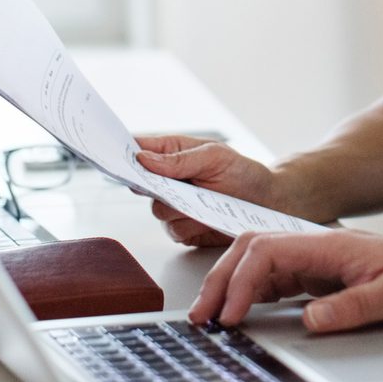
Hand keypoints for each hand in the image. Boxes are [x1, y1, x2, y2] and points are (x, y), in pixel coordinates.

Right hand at [133, 134, 292, 247]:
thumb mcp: (215, 156)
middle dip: (158, 186)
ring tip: (207, 199)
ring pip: (158, 211)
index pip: (138, 149)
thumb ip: (179, 159)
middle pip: (141, 186)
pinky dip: (192, 226)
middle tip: (177, 184)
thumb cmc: (244, 173)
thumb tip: (144, 158)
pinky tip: (208, 216)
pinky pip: (174, 232)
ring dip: (181, 208)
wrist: (267, 204)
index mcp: (172, 153)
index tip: (115, 155)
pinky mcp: (183, 230)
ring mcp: (174, 207)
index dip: (123, 153)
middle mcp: (168, 181)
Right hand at [189, 230, 382, 331]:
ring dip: (228, 286)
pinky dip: (246, 294)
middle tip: (202, 316)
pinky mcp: (311, 274)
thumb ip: (354, 306)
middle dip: (221, 279)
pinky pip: (269, 279)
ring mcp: (309, 259)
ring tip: (208, 318)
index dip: (242, 280)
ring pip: (254, 262)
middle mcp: (312, 246)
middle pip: (250, 249)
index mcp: (327, 244)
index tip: (232, 314)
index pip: (268, 249)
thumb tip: (311, 320)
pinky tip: (235, 313)